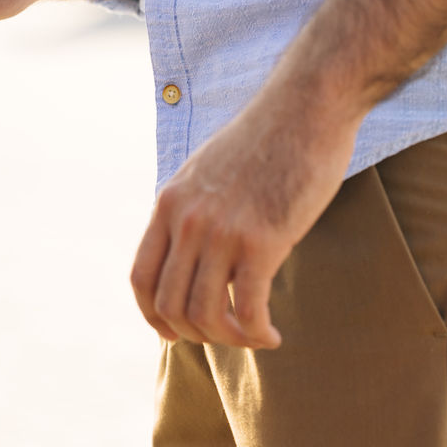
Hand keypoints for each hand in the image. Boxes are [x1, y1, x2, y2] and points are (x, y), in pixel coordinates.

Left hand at [129, 98, 358, 348]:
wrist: (305, 108)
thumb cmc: (264, 141)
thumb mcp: (206, 172)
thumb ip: (192, 210)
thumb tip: (192, 250)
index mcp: (168, 204)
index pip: (140, 277)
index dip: (151, 315)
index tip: (171, 333)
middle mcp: (186, 221)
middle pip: (170, 304)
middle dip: (193, 333)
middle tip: (223, 336)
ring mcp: (221, 231)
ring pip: (206, 314)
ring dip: (228, 338)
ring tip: (253, 336)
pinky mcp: (263, 240)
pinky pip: (248, 309)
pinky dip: (257, 334)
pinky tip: (273, 335)